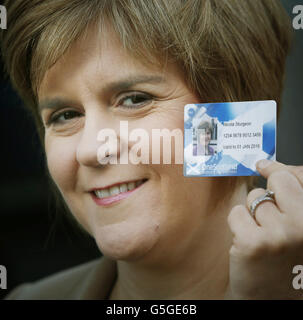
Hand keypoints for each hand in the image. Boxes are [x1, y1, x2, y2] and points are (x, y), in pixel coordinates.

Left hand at [227, 160, 302, 298]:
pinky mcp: (254, 242)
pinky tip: (248, 243)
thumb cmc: (286, 262)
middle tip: (266, 214)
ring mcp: (280, 234)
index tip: (266, 165)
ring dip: (253, 214)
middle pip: (277, 181)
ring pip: (254, 198)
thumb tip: (269, 164)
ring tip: (262, 236)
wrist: (271, 300)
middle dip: (268, 193)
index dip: (281, 168)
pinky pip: (237, 213)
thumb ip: (294, 198)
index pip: (301, 176)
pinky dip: (238, 225)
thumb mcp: (301, 229)